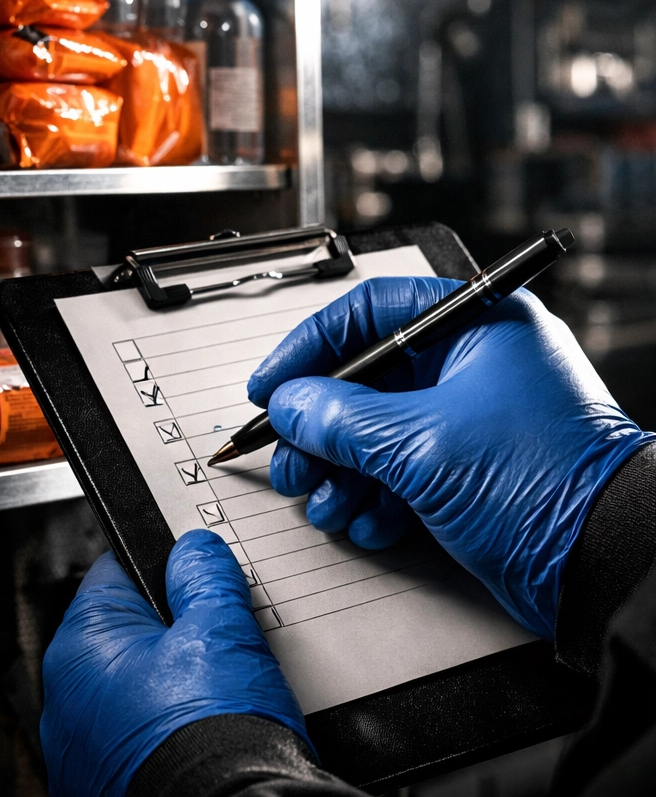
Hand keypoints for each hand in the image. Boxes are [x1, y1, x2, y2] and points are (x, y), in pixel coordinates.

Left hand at [40, 529, 308, 796]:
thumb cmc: (214, 736)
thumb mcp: (220, 630)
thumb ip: (203, 577)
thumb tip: (193, 551)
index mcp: (79, 648)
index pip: (115, 574)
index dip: (163, 567)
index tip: (193, 572)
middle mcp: (65, 702)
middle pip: (128, 634)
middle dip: (172, 631)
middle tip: (218, 636)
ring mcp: (82, 753)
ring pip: (135, 689)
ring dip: (172, 684)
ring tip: (220, 688)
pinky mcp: (108, 786)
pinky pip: (139, 735)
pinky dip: (168, 730)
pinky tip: (206, 730)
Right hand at [248, 277, 650, 637]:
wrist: (607, 567)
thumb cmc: (543, 485)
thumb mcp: (421, 444)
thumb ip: (341, 418)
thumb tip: (290, 405)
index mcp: (476, 325)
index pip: (369, 312)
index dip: (308, 347)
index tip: (271, 384)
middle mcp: (471, 362)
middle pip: (365, 377)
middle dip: (320, 427)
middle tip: (290, 458)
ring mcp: (469, 415)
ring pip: (376, 428)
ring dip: (340, 470)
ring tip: (323, 503)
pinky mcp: (468, 464)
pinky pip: (400, 467)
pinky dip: (374, 496)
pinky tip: (366, 522)